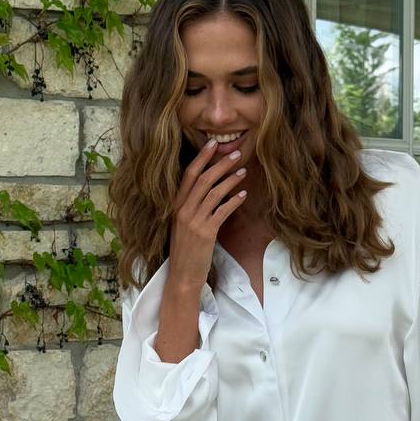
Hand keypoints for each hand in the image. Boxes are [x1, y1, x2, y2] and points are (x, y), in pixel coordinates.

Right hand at [167, 138, 248, 290]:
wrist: (182, 275)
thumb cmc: (185, 251)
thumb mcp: (182, 225)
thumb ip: (191, 207)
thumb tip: (210, 191)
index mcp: (175, 206)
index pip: (188, 175)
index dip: (201, 158)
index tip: (213, 144)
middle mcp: (183, 211)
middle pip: (203, 179)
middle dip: (221, 164)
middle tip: (236, 154)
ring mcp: (194, 221)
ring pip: (214, 192)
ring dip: (231, 180)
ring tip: (244, 171)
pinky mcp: (206, 233)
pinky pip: (222, 211)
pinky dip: (234, 201)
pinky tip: (243, 194)